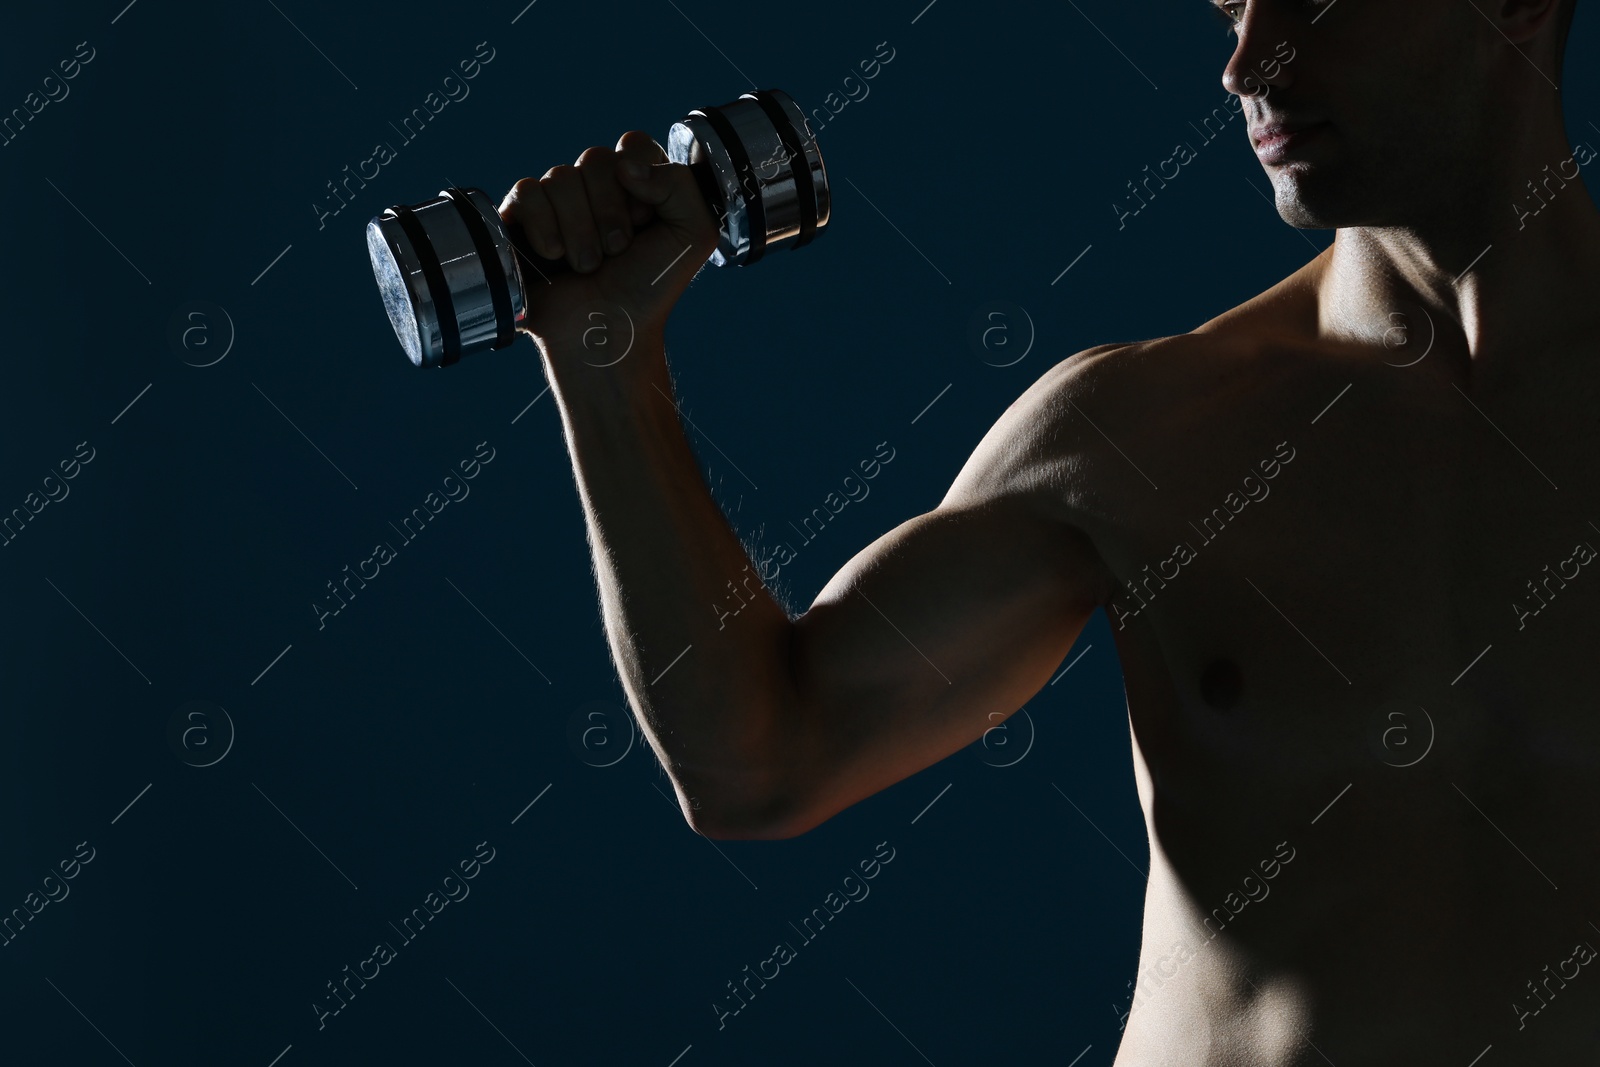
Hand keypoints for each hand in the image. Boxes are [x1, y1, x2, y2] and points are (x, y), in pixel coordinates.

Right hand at [498, 130, 720, 358]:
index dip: (639, 178)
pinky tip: (554, 255)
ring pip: (559, 177)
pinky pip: (526, 193)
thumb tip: (625, 163)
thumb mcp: (694, 234)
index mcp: (638, 185)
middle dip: (610, 211)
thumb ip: (679, 183)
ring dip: (580, 229)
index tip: (644, 220)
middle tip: (617, 251)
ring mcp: (558, 203)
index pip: (632, 144)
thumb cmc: (650, 288)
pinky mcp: (522, 220)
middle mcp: (597, 189)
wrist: (607, 332)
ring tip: (588, 266)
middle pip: (595, 158)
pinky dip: (543, 226)